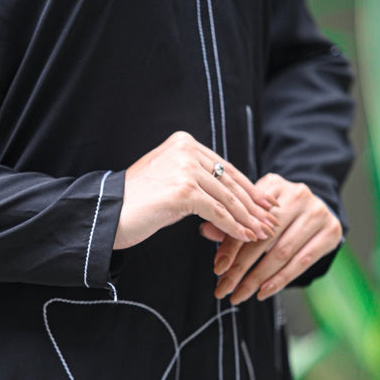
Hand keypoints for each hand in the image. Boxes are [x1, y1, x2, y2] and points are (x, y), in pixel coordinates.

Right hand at [113, 131, 280, 250]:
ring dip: (248, 219)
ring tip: (263, 233)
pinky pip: (217, 212)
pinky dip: (234, 227)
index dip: (248, 187)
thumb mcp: (169, 180)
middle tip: (271, 220)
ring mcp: (184, 169)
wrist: (108, 214)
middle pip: (229, 181)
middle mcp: (186, 150)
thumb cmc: (137, 202)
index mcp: (184, 142)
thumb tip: (228, 192)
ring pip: (227, 198)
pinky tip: (245, 237)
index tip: (265, 202)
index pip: (225, 167)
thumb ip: (195, 177)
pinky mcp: (183, 192)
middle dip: (253, 204)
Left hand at [199, 173, 342, 303]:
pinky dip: (280, 280)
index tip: (217, 269)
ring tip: (239, 295)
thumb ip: (232, 221)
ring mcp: (317, 212)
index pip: (248, 219)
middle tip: (224, 289)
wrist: (319, 207)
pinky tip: (263, 292)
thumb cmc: (278, 213)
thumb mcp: (255, 211)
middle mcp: (298, 195)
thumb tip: (205, 231)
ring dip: (258, 279)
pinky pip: (302, 262)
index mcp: (274, 184)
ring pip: (281, 252)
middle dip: (241, 268)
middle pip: (264, 238)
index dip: (231, 246)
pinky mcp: (331, 231)